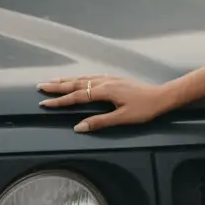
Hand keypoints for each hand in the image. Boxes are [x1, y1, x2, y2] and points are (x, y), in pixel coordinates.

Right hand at [37, 76, 168, 132]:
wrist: (163, 96)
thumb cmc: (145, 108)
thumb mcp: (123, 118)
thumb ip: (100, 122)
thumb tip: (79, 127)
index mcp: (105, 91)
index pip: (77, 96)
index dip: (60, 101)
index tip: (44, 104)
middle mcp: (106, 82)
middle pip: (77, 83)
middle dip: (58, 86)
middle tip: (40, 86)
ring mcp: (111, 79)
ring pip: (84, 78)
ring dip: (67, 80)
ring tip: (53, 81)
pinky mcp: (116, 80)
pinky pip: (92, 77)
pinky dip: (80, 78)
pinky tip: (79, 79)